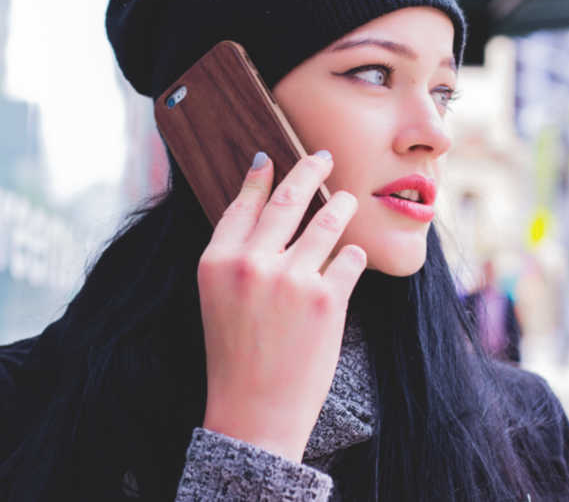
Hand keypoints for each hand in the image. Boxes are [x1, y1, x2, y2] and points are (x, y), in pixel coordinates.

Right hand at [196, 151, 366, 461]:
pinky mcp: (326, 299)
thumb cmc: (235, 356)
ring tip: (346, 200)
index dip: (259, 177)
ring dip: (340, 206)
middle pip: (288, 199)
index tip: (272, 158)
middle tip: (322, 157)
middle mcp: (251, 264)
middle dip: (309, 170)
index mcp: (216, 262)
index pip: (243, 204)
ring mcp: (291, 279)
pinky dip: (352, 255)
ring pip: (327, 221)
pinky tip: (350, 257)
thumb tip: (263, 204)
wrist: (254, 412)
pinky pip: (349, 258)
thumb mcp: (217, 299)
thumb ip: (236, 255)